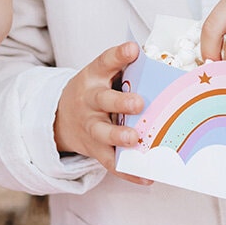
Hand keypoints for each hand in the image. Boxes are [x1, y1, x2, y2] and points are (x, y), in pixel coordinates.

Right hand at [54, 42, 148, 178]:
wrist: (63, 118)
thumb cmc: (95, 92)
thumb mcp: (102, 76)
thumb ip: (125, 70)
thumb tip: (162, 64)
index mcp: (93, 77)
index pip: (105, 62)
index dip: (118, 55)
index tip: (133, 49)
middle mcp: (89, 101)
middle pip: (102, 100)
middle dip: (120, 102)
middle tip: (139, 102)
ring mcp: (90, 126)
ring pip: (103, 133)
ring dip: (119, 136)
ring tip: (134, 139)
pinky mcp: (95, 150)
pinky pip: (111, 162)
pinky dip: (128, 171)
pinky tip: (146, 175)